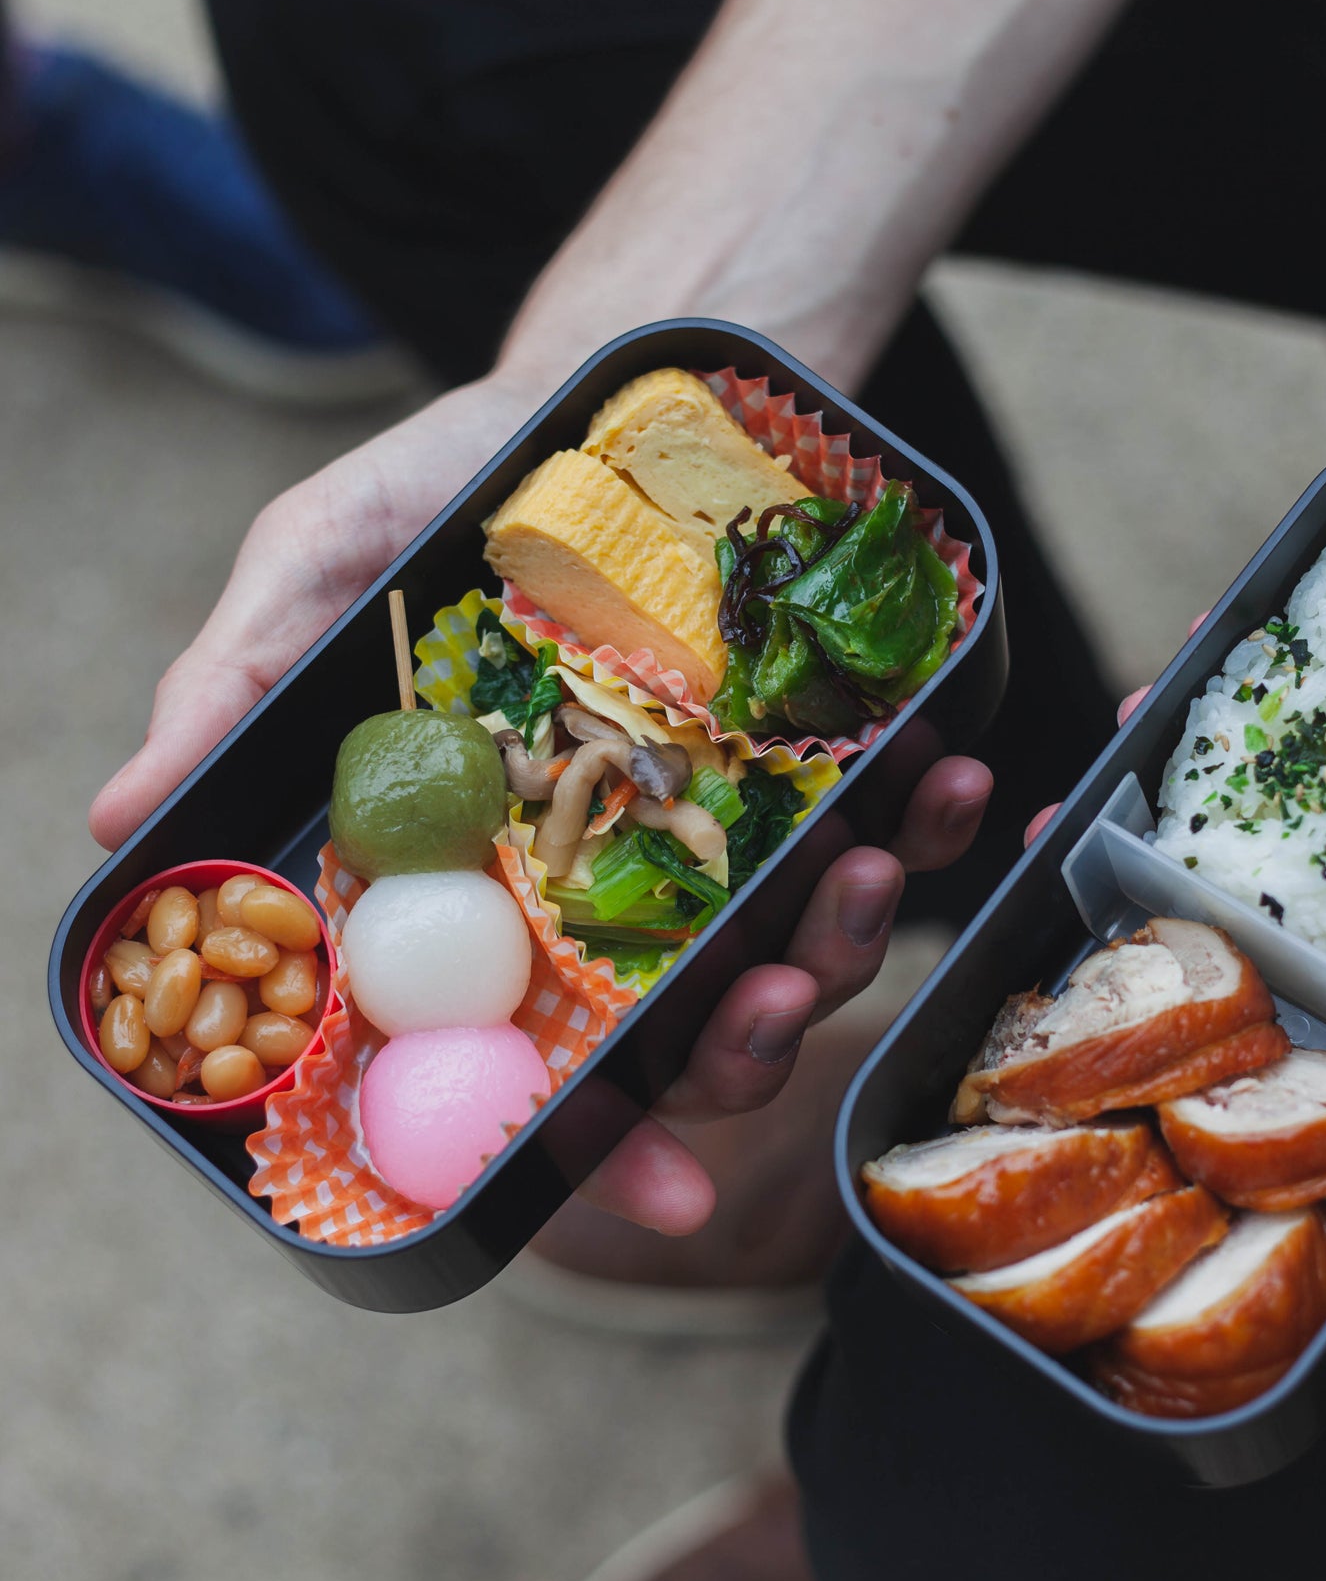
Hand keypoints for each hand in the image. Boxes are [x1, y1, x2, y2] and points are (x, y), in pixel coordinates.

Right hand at [89, 369, 993, 1236]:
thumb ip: (242, 681)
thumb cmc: (451, 478)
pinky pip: (896, 819)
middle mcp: (614, 883)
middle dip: (747, 1046)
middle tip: (776, 992)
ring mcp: (729, 830)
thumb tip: (118, 819)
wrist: (609, 382)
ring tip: (872, 864)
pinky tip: (953, 773)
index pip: (530, 1055)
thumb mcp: (326, 554)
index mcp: (491, 883)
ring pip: (805, 946)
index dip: (592, 1147)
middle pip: (692, 1034)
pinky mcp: (822, 760)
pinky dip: (934, 815)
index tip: (659, 1198)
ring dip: (852, 935)